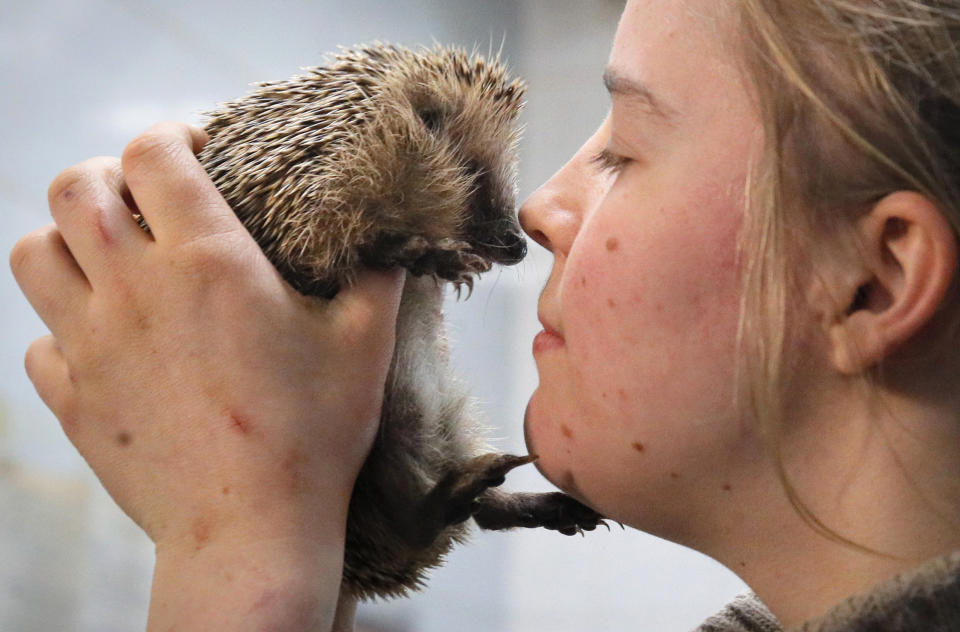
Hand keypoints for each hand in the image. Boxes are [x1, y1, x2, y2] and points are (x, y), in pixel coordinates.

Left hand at [11, 122, 403, 629]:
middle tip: (146, 200)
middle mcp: (134, 289)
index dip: (170, 136)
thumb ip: (379, 276)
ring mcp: (91, 344)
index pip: (153, 153)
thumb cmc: (314, 433)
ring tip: (111, 261)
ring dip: (67, 243)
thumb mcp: (366, 343)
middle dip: (105, 177)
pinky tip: (108, 344)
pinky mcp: (72, 397)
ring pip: (32, 255)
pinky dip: (64, 328)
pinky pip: (40, 340)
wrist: (250, 530)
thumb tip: (395, 240)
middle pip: (72, 189)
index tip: (196, 150)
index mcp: (206, 261)